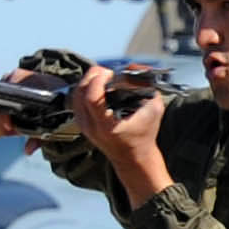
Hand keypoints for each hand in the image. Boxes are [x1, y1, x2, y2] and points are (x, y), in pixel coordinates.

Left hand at [73, 68, 171, 204]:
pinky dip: (84, 89)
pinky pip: (75, 100)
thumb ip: (148, 88)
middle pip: (79, 93)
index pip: (91, 98)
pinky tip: (97, 86)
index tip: (110, 74)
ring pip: (75, 95)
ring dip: (87, 81)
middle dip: (92, 76)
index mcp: (107, 126)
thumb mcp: (154, 110)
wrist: (133, 159)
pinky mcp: (81, 124)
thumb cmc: (144, 136)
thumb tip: (135, 70)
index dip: (98, 80)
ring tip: (102, 78)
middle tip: (107, 73)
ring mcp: (83, 126)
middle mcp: (91, 127)